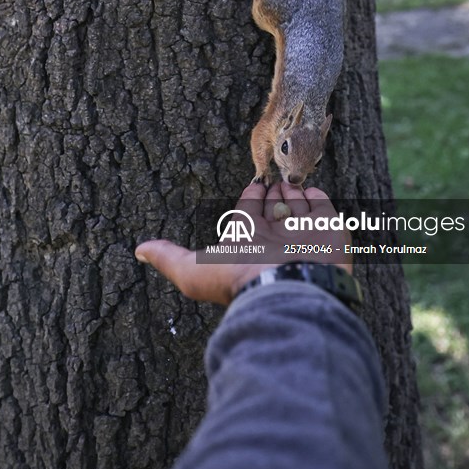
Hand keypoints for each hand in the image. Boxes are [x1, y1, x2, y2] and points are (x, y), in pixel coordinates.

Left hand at [135, 181, 350, 305]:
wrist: (288, 288)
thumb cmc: (241, 278)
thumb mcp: (194, 270)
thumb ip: (169, 257)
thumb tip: (138, 250)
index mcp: (249, 239)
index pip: (249, 210)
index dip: (250, 195)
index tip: (253, 184)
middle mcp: (276, 237)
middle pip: (274, 205)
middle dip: (273, 192)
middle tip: (273, 180)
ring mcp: (304, 234)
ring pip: (297, 204)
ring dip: (292, 191)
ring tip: (289, 181)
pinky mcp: (330, 231)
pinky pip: (323, 207)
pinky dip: (316, 198)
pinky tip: (309, 191)